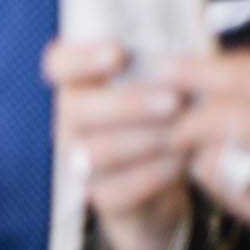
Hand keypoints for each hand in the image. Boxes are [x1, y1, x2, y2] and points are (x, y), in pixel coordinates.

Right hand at [46, 39, 191, 249]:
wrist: (166, 177)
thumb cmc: (165, 117)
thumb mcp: (166, 85)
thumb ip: (167, 69)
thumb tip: (189, 58)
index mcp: (80, 84)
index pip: (59, 64)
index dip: (81, 58)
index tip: (118, 53)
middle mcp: (71, 120)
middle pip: (75, 108)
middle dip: (127, 104)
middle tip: (173, 102)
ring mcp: (81, 159)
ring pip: (95, 151)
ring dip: (144, 141)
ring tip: (183, 134)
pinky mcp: (101, 196)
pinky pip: (118, 188)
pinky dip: (154, 174)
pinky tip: (181, 162)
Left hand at [167, 51, 249, 249]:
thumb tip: (227, 68)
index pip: (247, 75)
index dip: (198, 69)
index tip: (168, 66)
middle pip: (221, 116)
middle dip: (185, 114)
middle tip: (168, 112)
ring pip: (216, 156)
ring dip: (196, 147)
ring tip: (190, 141)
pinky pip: (227, 192)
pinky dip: (210, 177)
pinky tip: (213, 170)